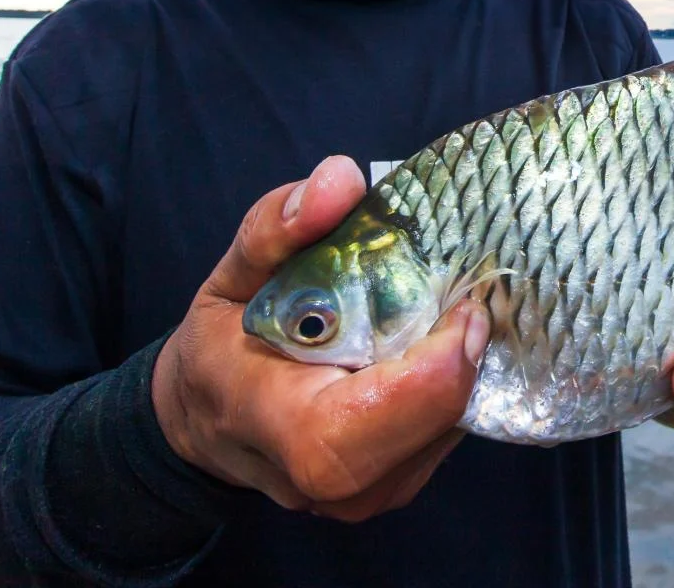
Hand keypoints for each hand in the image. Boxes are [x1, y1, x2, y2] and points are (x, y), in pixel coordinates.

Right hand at [151, 156, 489, 521]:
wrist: (209, 421)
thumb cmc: (221, 347)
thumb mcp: (234, 273)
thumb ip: (279, 225)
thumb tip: (342, 177)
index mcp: (284, 428)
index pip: (378, 416)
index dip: (438, 363)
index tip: (460, 304)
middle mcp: (332, 483)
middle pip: (432, 424)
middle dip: (461, 358)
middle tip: (463, 301)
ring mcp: (368, 496)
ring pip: (448, 431)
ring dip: (459, 371)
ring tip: (441, 320)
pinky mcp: (394, 487)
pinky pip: (444, 436)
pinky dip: (448, 389)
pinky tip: (429, 352)